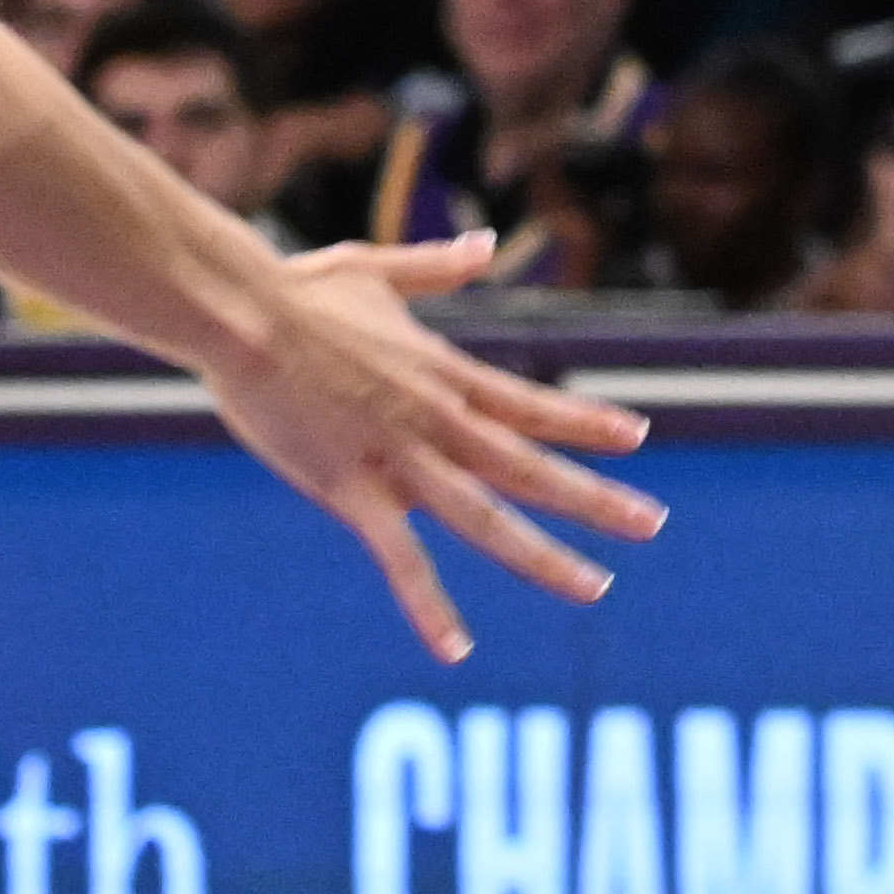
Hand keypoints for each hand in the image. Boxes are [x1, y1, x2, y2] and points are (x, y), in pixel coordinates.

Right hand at [197, 233, 664, 662]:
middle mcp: (438, 421)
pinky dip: (430, 607)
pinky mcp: (353, 491)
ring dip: (545, 556)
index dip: (586, 424)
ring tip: (598, 588)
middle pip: (531, 467)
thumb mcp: (374, 267)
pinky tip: (457, 650)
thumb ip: (435, 264)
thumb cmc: (295, 290)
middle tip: (652, 524)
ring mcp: (400, 459)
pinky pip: (401, 560)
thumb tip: (486, 243)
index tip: (640, 437)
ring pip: (488, 517)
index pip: (533, 406)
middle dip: (595, 498)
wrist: (240, 314)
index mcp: (444, 374)